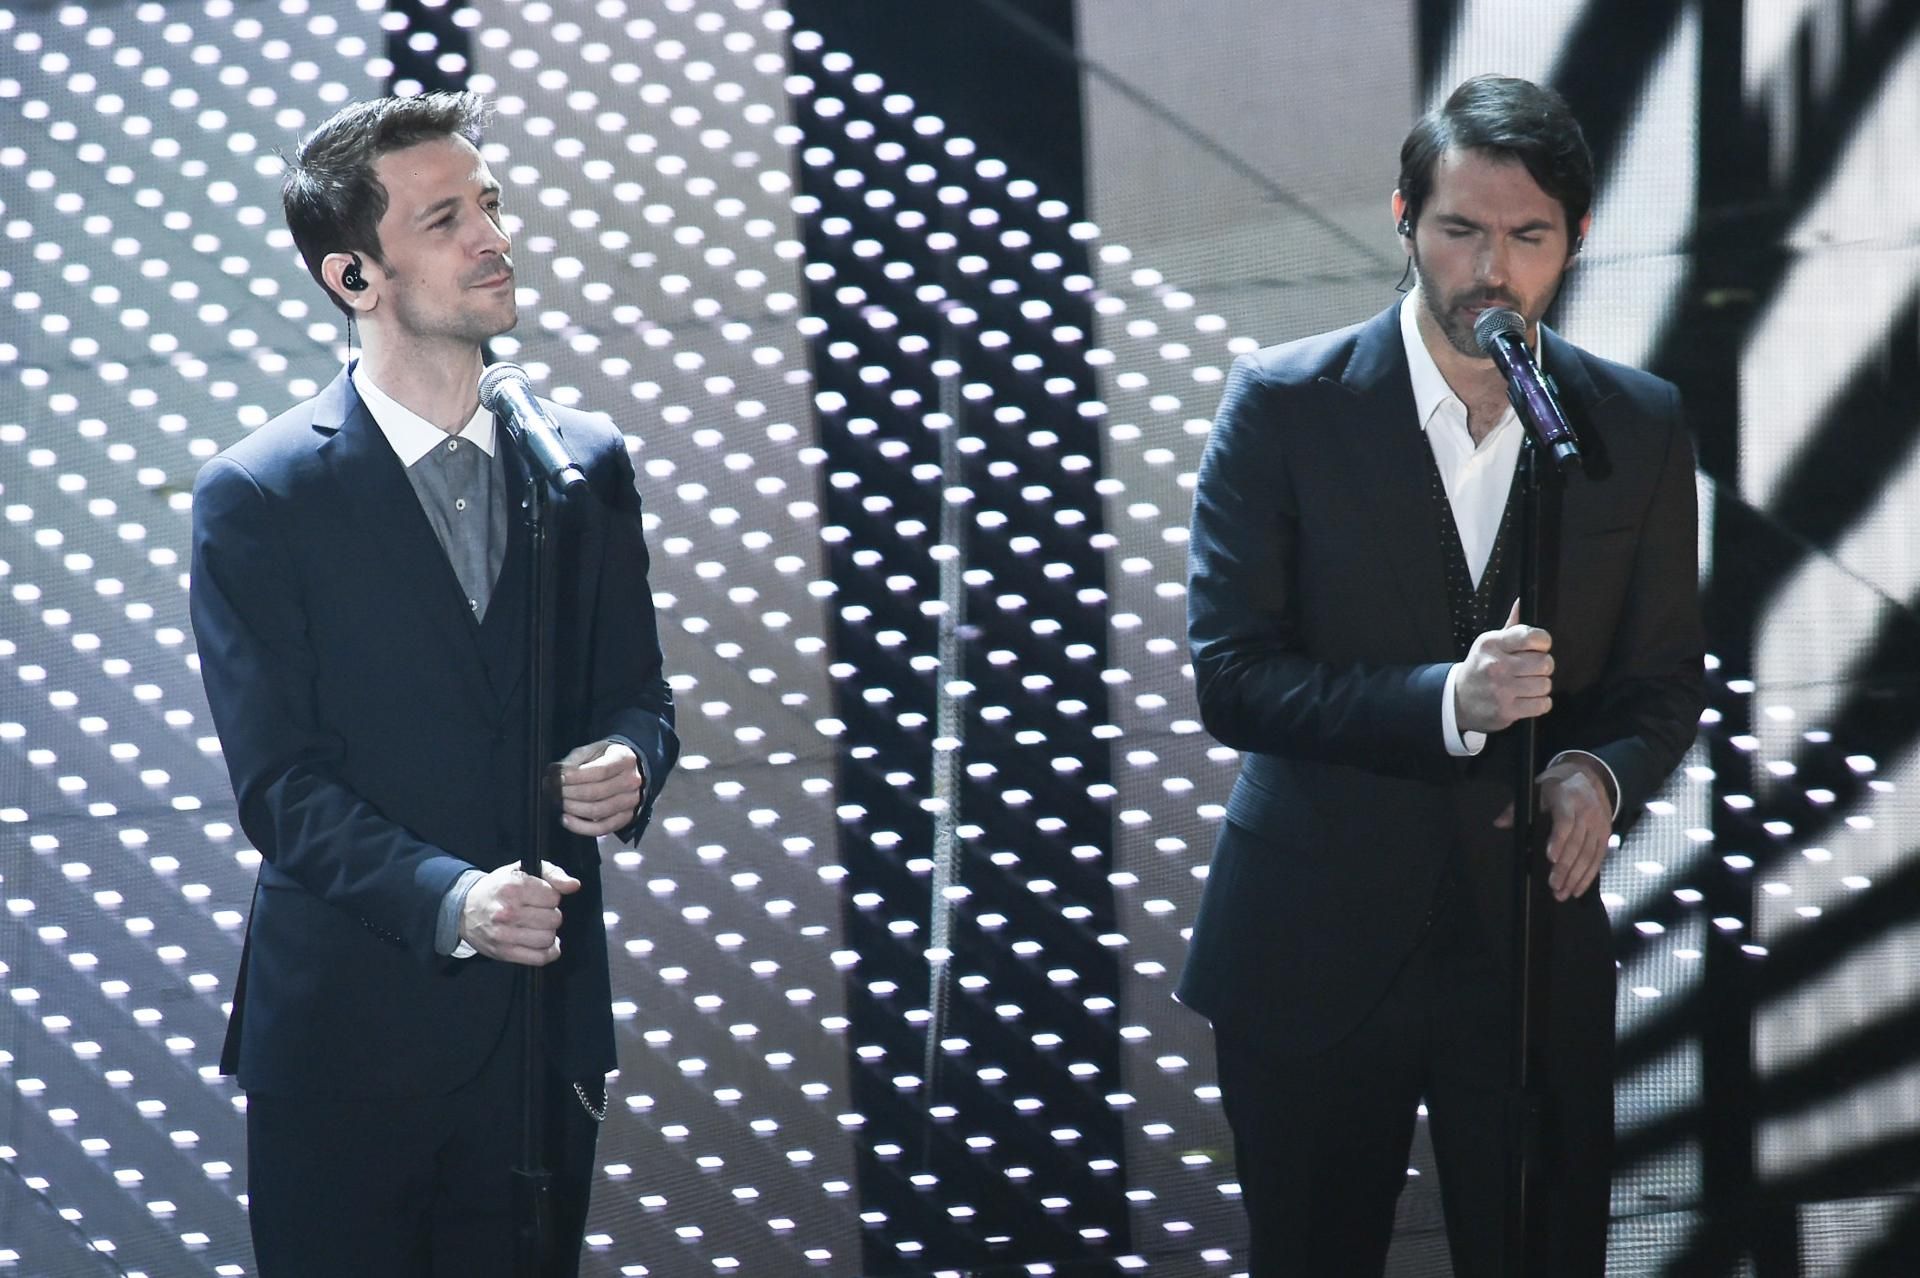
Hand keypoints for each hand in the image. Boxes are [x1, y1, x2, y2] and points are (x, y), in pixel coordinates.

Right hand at [459, 860, 580, 964]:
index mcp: (513, 887)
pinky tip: (544, 944)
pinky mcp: (504, 952)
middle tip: (539, 913)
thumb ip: (552, 873)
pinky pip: (539, 958)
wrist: (463, 909)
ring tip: (538, 927)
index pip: (553, 897)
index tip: (540, 897)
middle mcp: (508, 911)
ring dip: (548, 933)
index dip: (551, 897)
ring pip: (548, 939)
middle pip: (554, 919)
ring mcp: (504, 934)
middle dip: (551, 915)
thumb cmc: (498, 887)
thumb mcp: (522, 869)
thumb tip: (574, 885)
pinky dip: (548, 952)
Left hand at [553, 739, 643, 837]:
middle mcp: (632, 781)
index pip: (600, 771)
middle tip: (555, 791)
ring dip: (574, 809)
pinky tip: (566, 819)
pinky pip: (602, 828)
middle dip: (571, 793)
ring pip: (598, 810)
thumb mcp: (591, 750)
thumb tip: (556, 774)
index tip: (559, 778)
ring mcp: (630, 801)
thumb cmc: (605, 759)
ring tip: (559, 803)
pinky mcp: (625, 817)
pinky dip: (581, 827)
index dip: (577, 776)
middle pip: (597, 792)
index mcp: (625, 759)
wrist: (625, 770)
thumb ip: (574, 760)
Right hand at [1454, 599, 1553, 734]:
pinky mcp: (1506, 710)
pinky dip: (1539, 703)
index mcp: (1493, 643)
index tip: (1538, 648)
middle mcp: (1496, 665)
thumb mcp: (1490, 643)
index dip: (1543, 642)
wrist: (1457, 699)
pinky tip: (1528, 700)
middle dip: (1543, 667)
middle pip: (1545, 663)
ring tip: (1528, 686)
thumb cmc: (1479, 668)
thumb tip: (1522, 602)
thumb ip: (1511, 626)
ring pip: (1545, 685)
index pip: (1532, 636)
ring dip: (1541, 687)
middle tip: (1533, 670)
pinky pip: (1542, 704)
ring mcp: (1501, 689)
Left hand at [1494, 756, 1613, 901]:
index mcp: (1566, 798)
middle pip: (1577, 843)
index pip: (1565, 822)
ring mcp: (1598, 823)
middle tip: (1554, 885)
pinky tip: (1578, 888)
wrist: (1589, 775)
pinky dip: (1589, 875)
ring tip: (1562, 893)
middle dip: (1565, 867)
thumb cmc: (1557, 785)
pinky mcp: (1606, 833)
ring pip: (1589, 854)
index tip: (1550, 858)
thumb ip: (1517, 807)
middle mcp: (1586, 811)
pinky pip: (1598, 857)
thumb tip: (1500, 823)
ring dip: (1576, 876)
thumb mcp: (1536, 789)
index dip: (1558, 840)